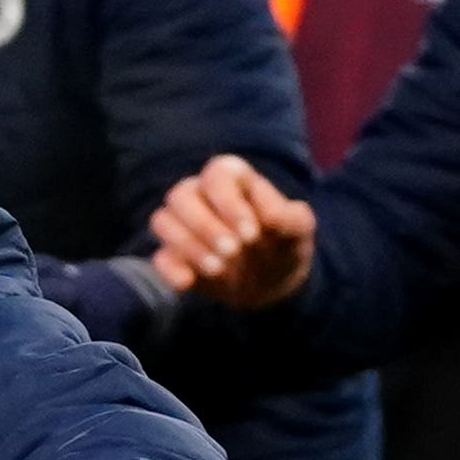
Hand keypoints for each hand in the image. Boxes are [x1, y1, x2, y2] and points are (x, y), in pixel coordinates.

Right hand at [148, 154, 315, 309]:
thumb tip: (267, 217)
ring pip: (163, 221)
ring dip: (188, 246)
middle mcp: (201, 195)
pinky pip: (158, 257)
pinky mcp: (174, 256)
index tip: (252, 234)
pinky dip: (170, 270)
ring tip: (219, 269)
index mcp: (232, 179)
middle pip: (180, 195)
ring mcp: (183, 226)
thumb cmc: (284, 244)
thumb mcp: (300, 230)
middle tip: (233, 252)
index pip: (217, 175)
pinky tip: (189, 283)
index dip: (230, 203)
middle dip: (205, 226)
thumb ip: (291, 217)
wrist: (272, 283)